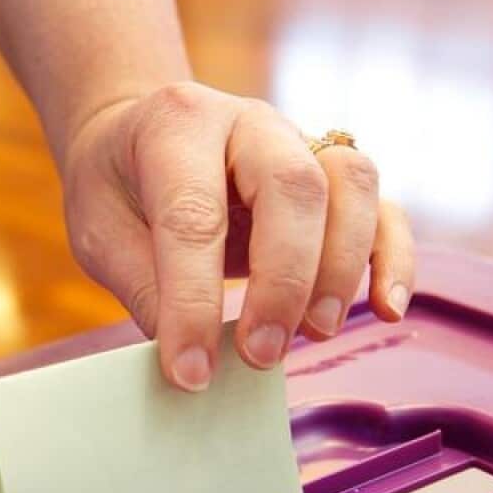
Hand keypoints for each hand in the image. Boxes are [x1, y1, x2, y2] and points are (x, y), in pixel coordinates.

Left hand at [61, 82, 413, 390]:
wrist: (135, 135)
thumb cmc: (116, 186)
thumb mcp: (99, 232)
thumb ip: (146, 288)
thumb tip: (196, 363)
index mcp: (177, 124)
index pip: (193, 215)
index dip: (193, 300)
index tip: (190, 371)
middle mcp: (249, 122)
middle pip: (293, 185)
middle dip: (284, 280)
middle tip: (262, 353)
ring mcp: (301, 141)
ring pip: (352, 185)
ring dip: (341, 268)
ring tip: (313, 333)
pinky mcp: (333, 177)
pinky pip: (384, 209)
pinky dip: (393, 259)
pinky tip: (388, 308)